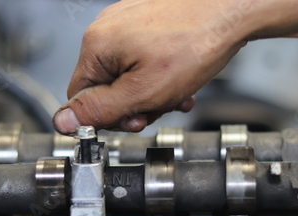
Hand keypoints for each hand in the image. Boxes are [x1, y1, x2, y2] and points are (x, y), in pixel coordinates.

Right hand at [53, 0, 249, 133]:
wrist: (235, 7)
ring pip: (127, 76)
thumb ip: (101, 110)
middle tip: (157, 107)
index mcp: (97, 45)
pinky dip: (158, 76)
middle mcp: (106, 29)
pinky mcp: (146, 22)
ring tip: (175, 92)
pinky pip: (141, 60)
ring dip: (150, 93)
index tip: (132, 120)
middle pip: (105, 87)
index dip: (106, 117)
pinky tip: (178, 80)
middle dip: (133, 105)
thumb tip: (63, 121)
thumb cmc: (196, 42)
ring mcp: (127, 22)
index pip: (80, 98)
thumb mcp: (143, 92)